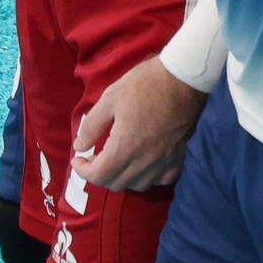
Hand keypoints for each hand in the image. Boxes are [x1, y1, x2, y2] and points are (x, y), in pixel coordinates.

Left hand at [72, 55, 205, 190]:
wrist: (184, 78)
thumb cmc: (145, 85)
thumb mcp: (110, 98)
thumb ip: (91, 126)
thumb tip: (80, 146)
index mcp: (124, 148)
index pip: (98, 175)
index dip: (82, 170)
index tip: (77, 158)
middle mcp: (144, 161)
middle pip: (116, 183)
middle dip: (99, 173)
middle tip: (95, 157)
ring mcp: (164, 161)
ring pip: (138, 185)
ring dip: (123, 177)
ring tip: (118, 161)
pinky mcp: (179, 157)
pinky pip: (162, 179)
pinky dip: (150, 177)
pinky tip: (145, 164)